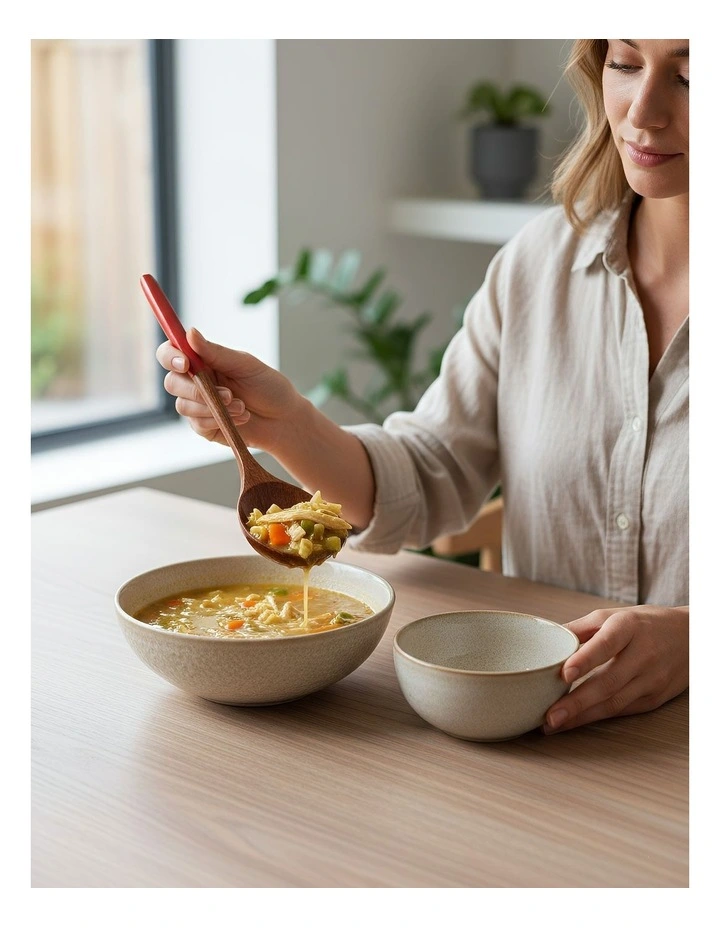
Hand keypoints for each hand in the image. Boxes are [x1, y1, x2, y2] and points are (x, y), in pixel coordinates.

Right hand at [156, 328, 305, 455]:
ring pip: (183, 406)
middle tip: (226, 394)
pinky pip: (197, 424)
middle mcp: (196, 381)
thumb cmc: (268, 387)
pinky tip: (241, 418)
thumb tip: (190, 332)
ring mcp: (198, 405)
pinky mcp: (203, 427)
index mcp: (203, 361)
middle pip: (172, 382)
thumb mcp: (246, 365)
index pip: (171, 353)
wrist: (283, 419)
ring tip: (241, 406)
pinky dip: (219, 421)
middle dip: (196, 390)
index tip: (185, 362)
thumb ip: (216, 352)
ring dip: (213, 407)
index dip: (170, 356)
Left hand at [543, 604, 688, 733]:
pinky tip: (576, 722)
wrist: (691, 637)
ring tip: (555, 724)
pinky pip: (623, 710)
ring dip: (583, 717)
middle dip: (577, 703)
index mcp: (629, 627)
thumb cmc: (645, 624)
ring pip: (615, 702)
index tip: (564, 674)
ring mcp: (651, 680)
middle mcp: (642, 654)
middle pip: (608, 681)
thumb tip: (548, 640)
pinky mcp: (654, 698)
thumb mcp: (613, 615)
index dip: (585, 660)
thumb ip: (581, 627)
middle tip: (550, 716)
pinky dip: (597, 718)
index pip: (606, 644)